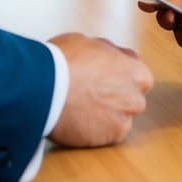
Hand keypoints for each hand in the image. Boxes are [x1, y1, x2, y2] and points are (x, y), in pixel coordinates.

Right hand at [48, 33, 154, 147]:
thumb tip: (113, 56)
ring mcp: (123, 120)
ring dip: (106, 116)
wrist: (43, 87)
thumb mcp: (91, 42)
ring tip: (81, 109)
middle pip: (131, 99)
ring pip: (119, 119)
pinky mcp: (107, 139)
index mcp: (137, 72)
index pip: (138, 76)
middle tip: (92, 93)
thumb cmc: (64, 60)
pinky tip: (78, 122)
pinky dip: (94, 131)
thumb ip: (110, 53)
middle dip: (116, 97)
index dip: (120, 75)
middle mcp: (135, 98)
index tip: (106, 77)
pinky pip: (105, 136)